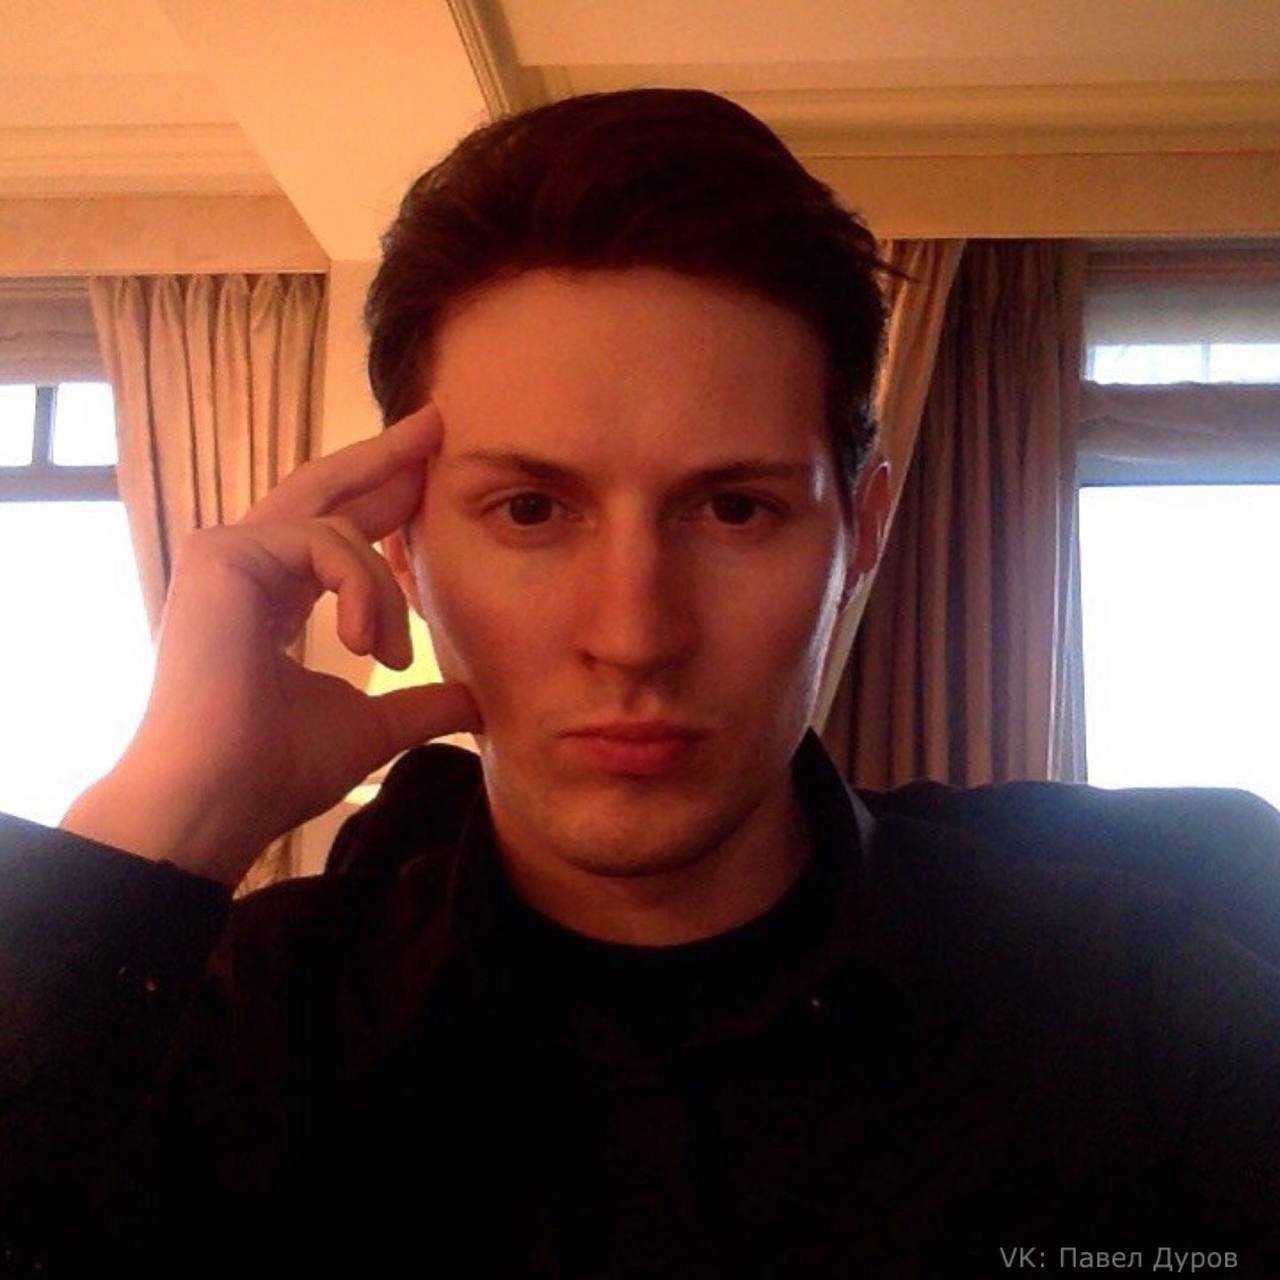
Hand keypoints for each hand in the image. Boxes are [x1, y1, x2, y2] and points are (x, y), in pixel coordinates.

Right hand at [61, 402, 480, 885]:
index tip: (429, 478)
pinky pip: (320, 541)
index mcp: (274, 597)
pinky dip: (358, 588)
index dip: (386, 502)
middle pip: (325, 488)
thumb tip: (477, 703)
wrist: (219, 798)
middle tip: (436, 422)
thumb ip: (420, 704)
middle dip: (385, 458)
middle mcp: (247, 566)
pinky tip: (365, 645)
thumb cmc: (278, 769)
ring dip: (383, 587)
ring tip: (389, 655)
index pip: (337, 531)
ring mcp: (227, 556)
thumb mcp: (373, 725)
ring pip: (336, 524)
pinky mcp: (221, 555)